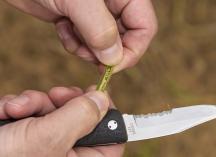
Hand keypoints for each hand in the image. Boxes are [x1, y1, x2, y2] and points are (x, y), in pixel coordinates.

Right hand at [0, 87, 123, 156]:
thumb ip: (80, 116)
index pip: (112, 139)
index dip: (108, 113)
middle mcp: (68, 155)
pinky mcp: (31, 134)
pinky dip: (23, 106)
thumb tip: (103, 98)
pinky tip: (7, 112)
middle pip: (83, 118)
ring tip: (17, 110)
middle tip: (55, 95)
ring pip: (57, 110)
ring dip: (37, 103)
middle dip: (65, 102)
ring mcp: (48, 144)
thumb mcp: (48, 138)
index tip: (98, 93)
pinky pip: (37, 111)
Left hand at [5, 0, 156, 71]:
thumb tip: (113, 58)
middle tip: (87, 52)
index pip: (145, 28)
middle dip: (105, 52)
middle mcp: (114, 4)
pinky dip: (74, 42)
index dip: (133, 51)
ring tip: (71, 34)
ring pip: (104, 44)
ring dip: (87, 48)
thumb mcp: (78, 1)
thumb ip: (99, 28)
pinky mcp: (80, 20)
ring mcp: (96, 14)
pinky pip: (85, 42)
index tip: (112, 66)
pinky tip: (62, 27)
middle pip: (125, 39)